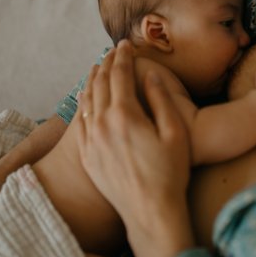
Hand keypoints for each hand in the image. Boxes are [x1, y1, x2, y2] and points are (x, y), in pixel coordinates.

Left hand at [76, 40, 193, 256]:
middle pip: (100, 83)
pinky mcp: (87, 156)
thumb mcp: (176, 133)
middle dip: (107, 63)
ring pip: (86, 100)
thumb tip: (150, 75)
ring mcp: (91, 141)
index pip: (119, 75)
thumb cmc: (170, 173)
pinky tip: (86, 97)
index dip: (123, 56)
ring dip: (92, 79)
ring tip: (98, 66)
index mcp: (125, 116)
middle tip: (114, 51)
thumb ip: (161, 100)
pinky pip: (80, 121)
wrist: (150, 212)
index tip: (126, 44)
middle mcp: (102, 125)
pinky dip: (83, 102)